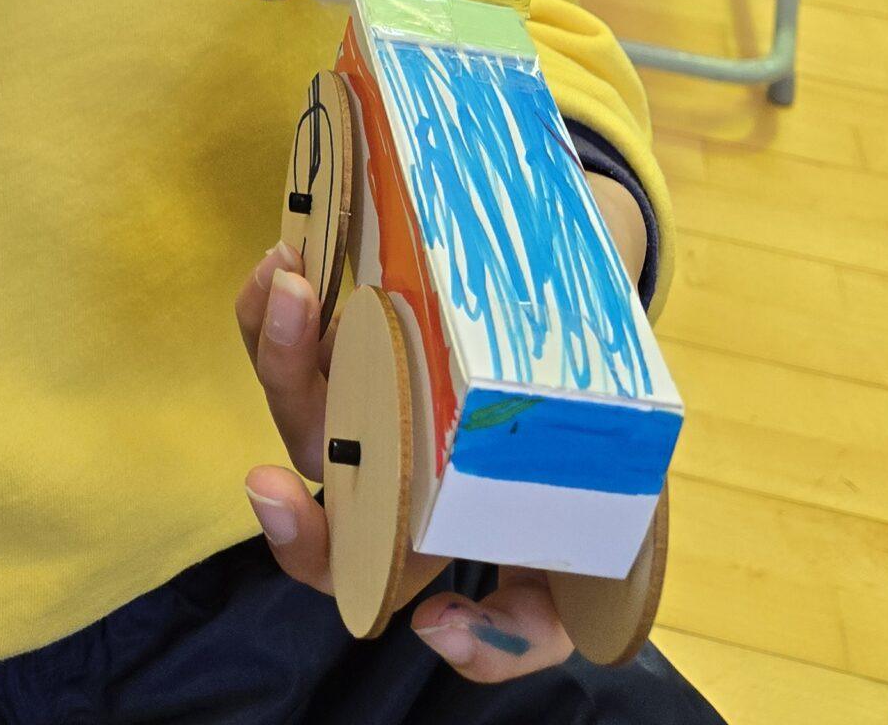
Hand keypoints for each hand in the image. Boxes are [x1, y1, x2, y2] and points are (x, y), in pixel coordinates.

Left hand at [236, 246, 570, 677]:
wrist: (615, 371)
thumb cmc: (593, 488)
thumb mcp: (586, 575)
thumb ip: (517, 633)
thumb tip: (434, 629)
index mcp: (413, 526)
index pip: (335, 555)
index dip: (295, 540)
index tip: (272, 492)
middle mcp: (380, 455)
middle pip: (307, 434)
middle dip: (283, 373)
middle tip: (291, 313)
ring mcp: (372, 382)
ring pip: (298, 366)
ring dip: (280, 322)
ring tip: (291, 273)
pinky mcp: (375, 319)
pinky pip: (310, 311)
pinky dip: (291, 284)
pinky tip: (298, 254)